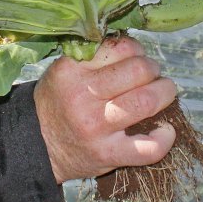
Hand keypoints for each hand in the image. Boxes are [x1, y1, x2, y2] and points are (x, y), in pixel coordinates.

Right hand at [34, 36, 177, 183]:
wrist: (37, 145)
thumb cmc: (58, 102)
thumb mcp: (63, 71)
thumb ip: (94, 56)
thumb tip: (136, 48)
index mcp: (71, 70)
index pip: (120, 47)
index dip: (136, 49)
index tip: (135, 57)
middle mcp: (82, 97)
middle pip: (138, 70)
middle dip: (153, 69)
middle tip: (152, 75)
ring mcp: (96, 127)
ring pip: (146, 101)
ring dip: (164, 93)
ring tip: (163, 93)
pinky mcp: (108, 154)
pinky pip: (149, 147)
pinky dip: (165, 138)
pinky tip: (165, 130)